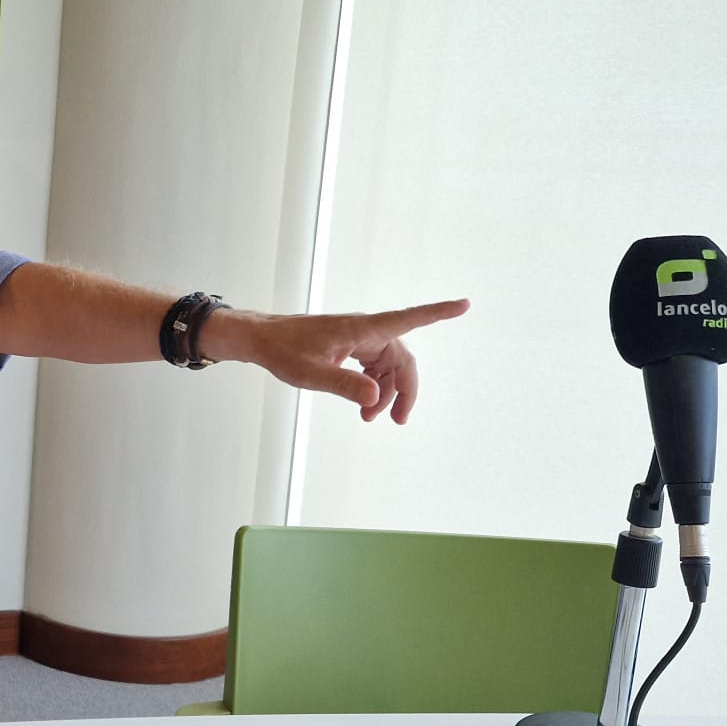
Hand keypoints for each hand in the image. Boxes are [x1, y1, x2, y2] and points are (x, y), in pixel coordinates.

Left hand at [205, 299, 469, 423]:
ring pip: (388, 365)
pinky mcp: (349, 346)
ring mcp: (358, 338)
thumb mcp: (310, 374)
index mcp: (361, 330)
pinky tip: (366, 405)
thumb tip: (376, 397)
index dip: (438, 312)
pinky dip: (374, 385)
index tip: (465, 304)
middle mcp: (365, 331)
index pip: (408, 319)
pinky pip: (374, 365)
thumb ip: (343, 385)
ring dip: (387, 391)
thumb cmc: (283, 351)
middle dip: (405, 389)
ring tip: (372, 418)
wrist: (261, 340)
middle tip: (399, 421)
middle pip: (401, 358)